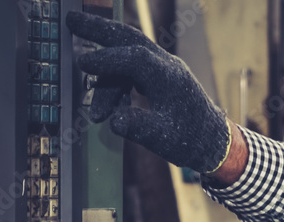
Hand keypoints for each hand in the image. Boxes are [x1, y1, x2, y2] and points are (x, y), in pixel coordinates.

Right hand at [65, 11, 230, 173]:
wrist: (213, 141)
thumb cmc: (190, 140)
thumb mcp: (163, 139)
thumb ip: (139, 128)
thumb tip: (115, 121)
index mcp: (169, 77)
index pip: (134, 58)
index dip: (107, 59)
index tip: (82, 63)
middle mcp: (166, 65)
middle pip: (129, 38)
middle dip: (99, 29)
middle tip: (71, 19)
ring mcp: (163, 68)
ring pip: (128, 53)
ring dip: (104, 62)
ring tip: (87, 86)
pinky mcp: (159, 76)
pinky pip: (132, 67)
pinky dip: (115, 77)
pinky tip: (105, 96)